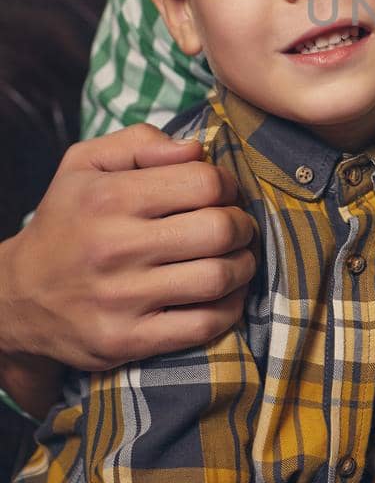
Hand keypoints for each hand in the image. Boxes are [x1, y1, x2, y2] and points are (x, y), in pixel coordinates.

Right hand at [0, 123, 255, 370]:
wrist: (16, 298)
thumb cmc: (66, 222)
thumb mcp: (84, 164)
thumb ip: (140, 141)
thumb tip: (196, 148)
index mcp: (108, 197)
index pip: (204, 183)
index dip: (227, 185)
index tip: (224, 194)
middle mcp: (114, 247)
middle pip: (219, 230)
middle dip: (243, 225)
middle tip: (238, 227)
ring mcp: (121, 299)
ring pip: (218, 278)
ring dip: (243, 266)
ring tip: (237, 258)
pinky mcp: (126, 341)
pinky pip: (204, 325)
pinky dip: (230, 308)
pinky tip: (225, 294)